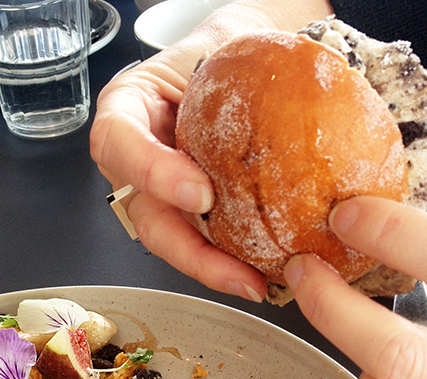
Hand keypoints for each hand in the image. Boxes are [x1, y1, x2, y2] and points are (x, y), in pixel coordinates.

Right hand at [89, 0, 331, 301]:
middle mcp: (135, 164)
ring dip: (212, 269)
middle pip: (146, 217)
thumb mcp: (216, 47)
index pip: (119, 143)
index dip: (152, 174)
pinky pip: (202, 246)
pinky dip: (228, 264)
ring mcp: (159, 197)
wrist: (231, 66)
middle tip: (235, 267)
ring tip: (251, 283)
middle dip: (189, 250)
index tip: (200, 194)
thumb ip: (229, 67)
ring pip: (172, 244)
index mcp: (126, 113)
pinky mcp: (188, 218)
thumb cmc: (217, 53)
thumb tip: (307, 78)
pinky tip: (259, 274)